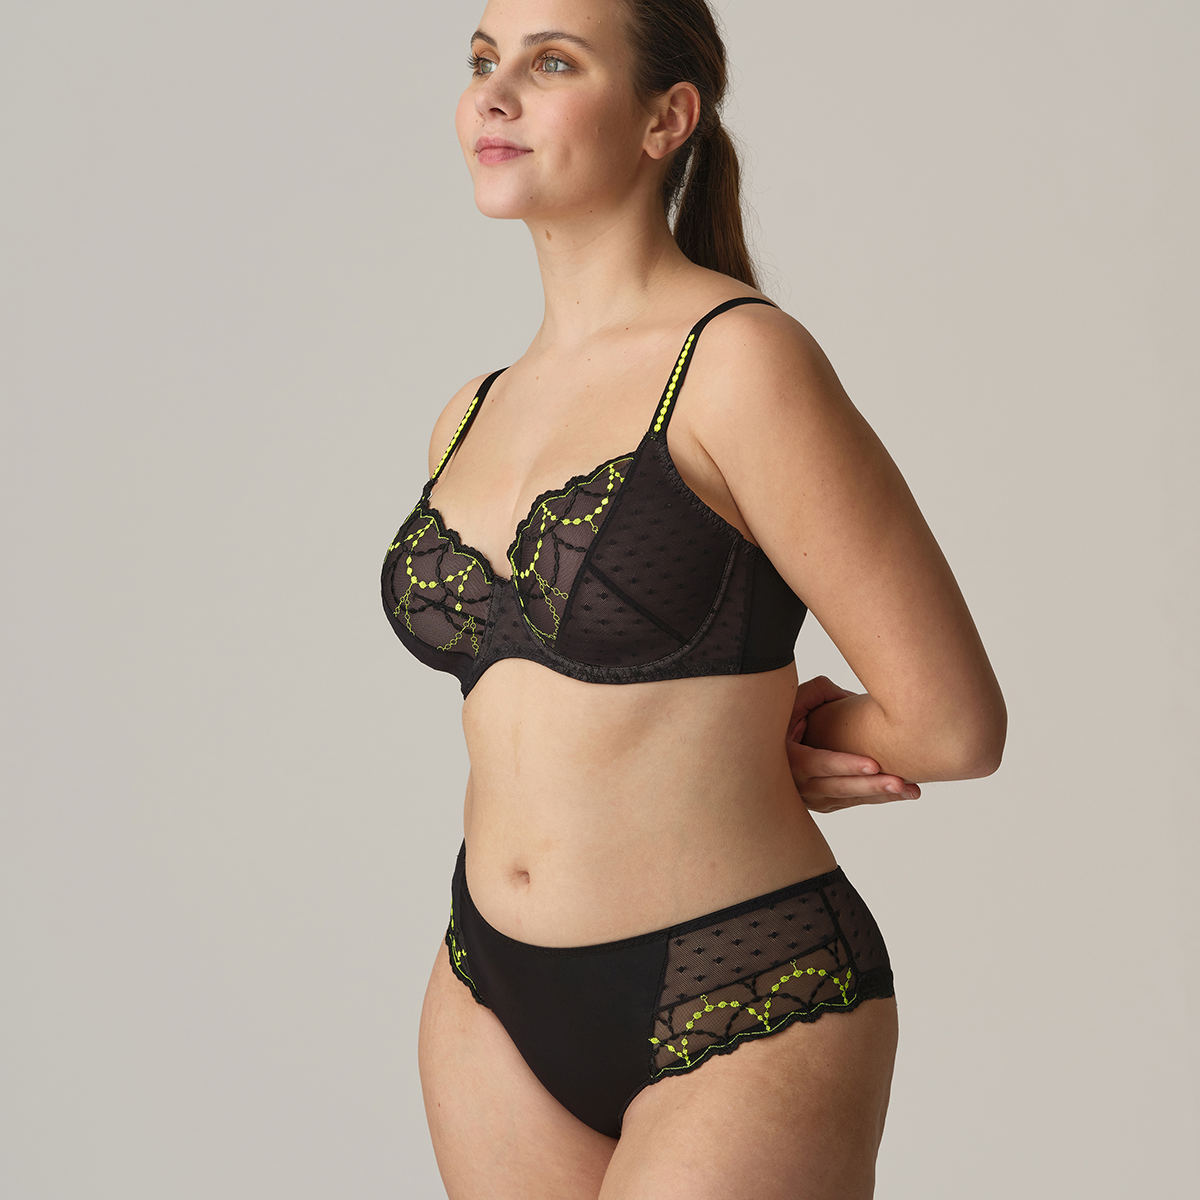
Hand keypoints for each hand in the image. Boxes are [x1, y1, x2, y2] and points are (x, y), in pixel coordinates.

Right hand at [786, 676, 920, 813]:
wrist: (774, 746)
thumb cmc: (787, 718)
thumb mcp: (793, 700)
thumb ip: (818, 692)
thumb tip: (850, 698)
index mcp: (789, 757)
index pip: (818, 764)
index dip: (845, 765)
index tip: (873, 764)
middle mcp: (799, 783)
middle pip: (838, 787)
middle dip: (870, 786)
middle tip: (899, 782)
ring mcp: (813, 797)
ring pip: (850, 798)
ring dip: (881, 795)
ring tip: (910, 790)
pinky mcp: (826, 802)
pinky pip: (854, 802)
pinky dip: (879, 798)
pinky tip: (904, 792)